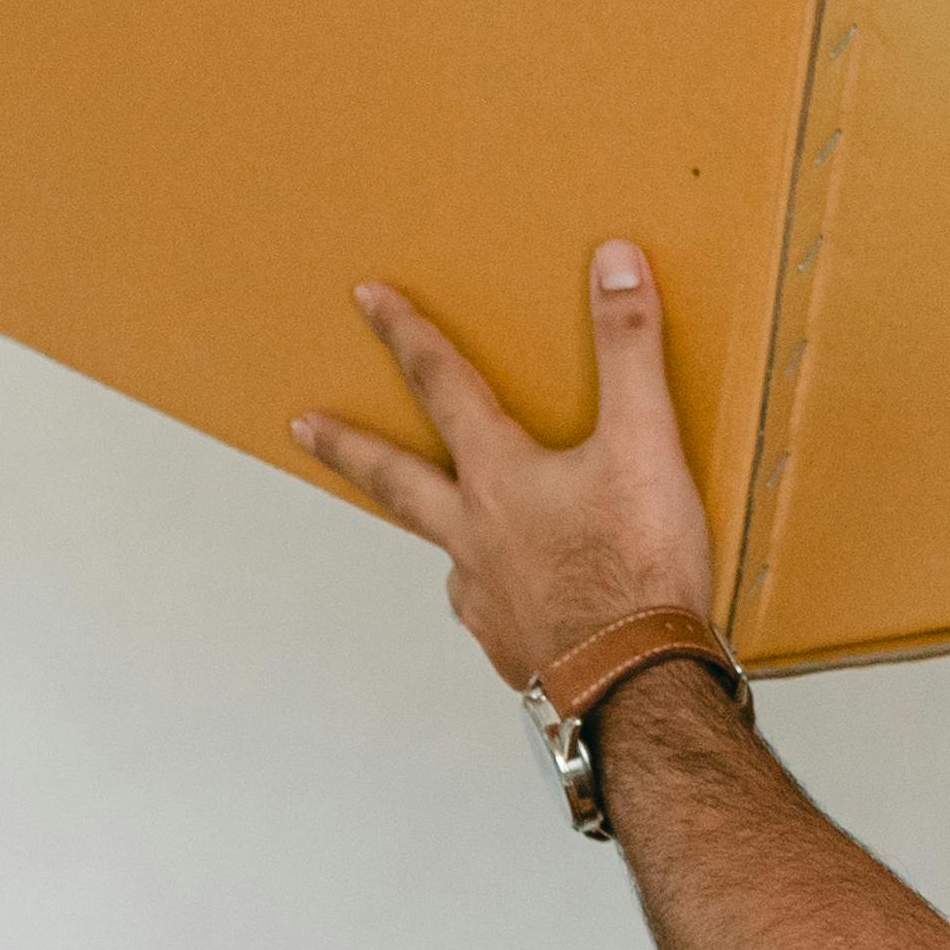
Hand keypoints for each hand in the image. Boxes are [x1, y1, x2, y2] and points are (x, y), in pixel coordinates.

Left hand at [295, 243, 717, 689]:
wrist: (637, 687)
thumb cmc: (637, 570)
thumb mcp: (646, 442)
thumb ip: (629, 348)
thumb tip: (613, 261)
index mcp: (499, 478)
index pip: (442, 385)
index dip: (407, 334)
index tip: (367, 299)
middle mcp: (474, 536)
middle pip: (395, 479)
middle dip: (349, 446)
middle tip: (303, 427)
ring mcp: (485, 598)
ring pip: (446, 550)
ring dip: (439, 528)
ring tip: (452, 521)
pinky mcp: (510, 648)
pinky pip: (489, 609)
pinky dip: (497, 592)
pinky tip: (522, 594)